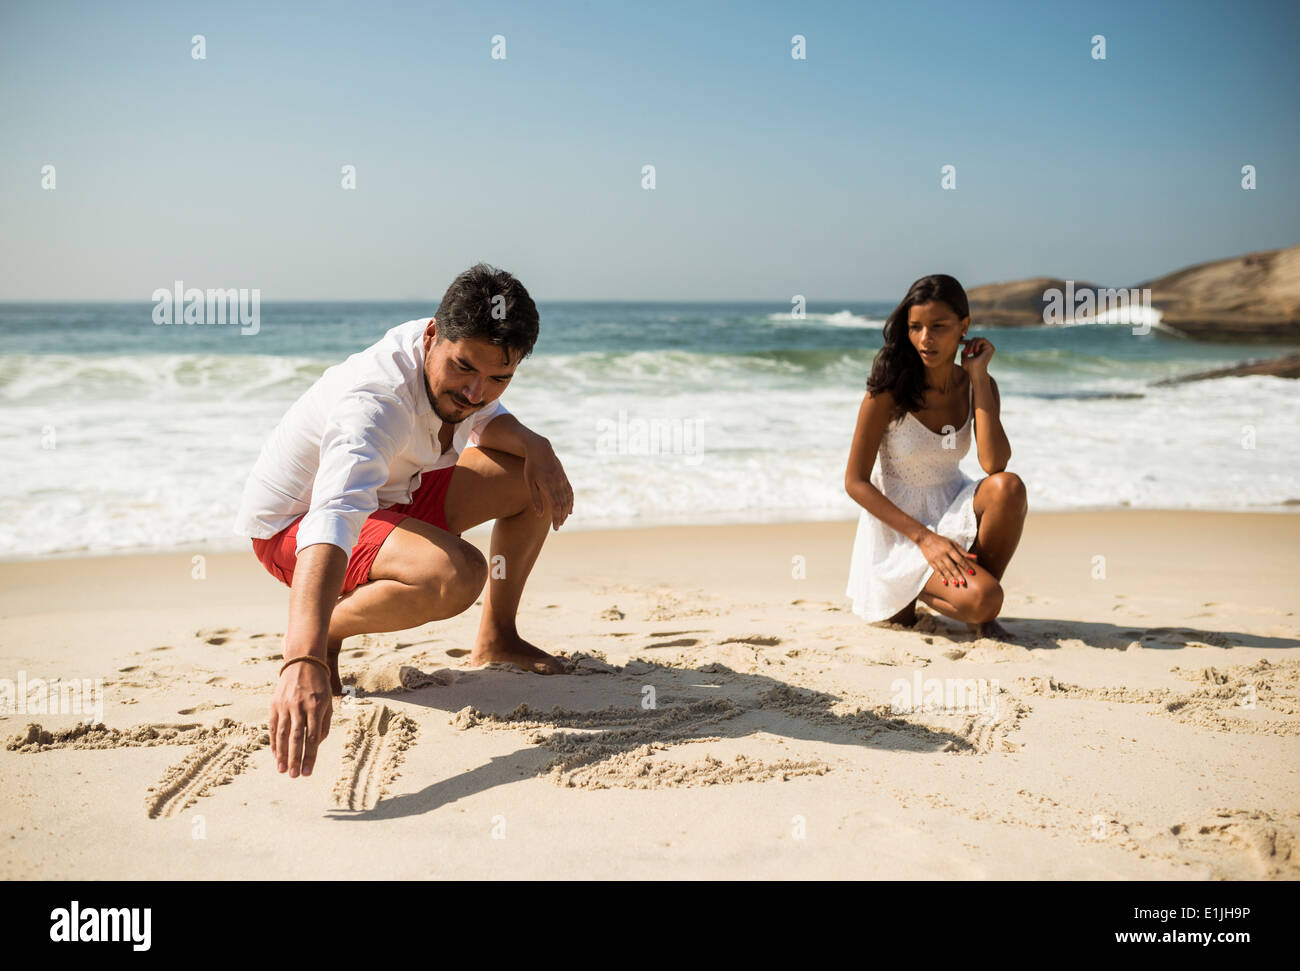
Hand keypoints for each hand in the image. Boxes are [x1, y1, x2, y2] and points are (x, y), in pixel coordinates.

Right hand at [268, 658, 331, 777]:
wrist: (302, 662)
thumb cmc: (319, 685)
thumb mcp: (328, 702)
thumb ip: (324, 724)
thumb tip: (317, 744)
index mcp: (316, 707)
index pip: (313, 737)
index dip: (310, 756)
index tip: (308, 772)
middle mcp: (299, 706)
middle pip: (296, 738)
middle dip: (295, 759)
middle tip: (294, 776)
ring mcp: (285, 705)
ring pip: (283, 734)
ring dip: (282, 754)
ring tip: (282, 770)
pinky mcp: (274, 704)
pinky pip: (273, 726)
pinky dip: (274, 742)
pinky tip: (275, 755)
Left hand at [523, 437, 573, 529]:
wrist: (540, 449)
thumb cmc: (531, 466)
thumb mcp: (529, 482)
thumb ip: (535, 498)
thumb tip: (539, 514)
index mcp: (549, 486)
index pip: (556, 507)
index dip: (557, 518)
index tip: (555, 527)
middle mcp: (558, 484)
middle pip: (563, 505)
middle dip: (561, 517)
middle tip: (558, 526)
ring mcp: (563, 480)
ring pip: (568, 499)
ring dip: (566, 511)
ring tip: (563, 520)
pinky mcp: (564, 477)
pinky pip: (570, 492)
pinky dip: (571, 502)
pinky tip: (570, 509)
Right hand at [918, 530, 976, 587]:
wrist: (925, 539)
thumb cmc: (941, 541)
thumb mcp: (952, 543)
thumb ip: (963, 551)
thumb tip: (975, 557)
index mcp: (949, 548)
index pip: (959, 559)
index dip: (966, 566)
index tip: (972, 572)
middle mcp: (942, 554)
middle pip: (951, 566)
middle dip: (957, 574)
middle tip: (963, 582)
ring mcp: (936, 559)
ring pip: (944, 569)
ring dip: (950, 577)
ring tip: (955, 583)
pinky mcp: (930, 562)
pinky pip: (936, 570)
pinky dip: (941, 576)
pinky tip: (945, 582)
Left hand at [959, 336, 993, 375]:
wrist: (976, 371)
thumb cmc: (969, 368)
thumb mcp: (964, 359)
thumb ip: (964, 354)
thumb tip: (963, 350)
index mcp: (978, 352)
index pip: (972, 343)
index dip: (965, 342)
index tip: (959, 343)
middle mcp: (984, 349)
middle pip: (974, 339)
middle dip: (968, 344)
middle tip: (966, 351)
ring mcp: (988, 348)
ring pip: (977, 339)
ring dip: (972, 344)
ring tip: (969, 352)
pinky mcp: (991, 347)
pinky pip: (982, 339)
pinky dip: (977, 344)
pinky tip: (975, 351)